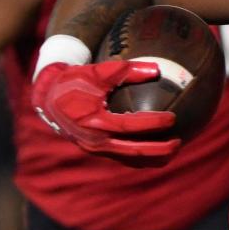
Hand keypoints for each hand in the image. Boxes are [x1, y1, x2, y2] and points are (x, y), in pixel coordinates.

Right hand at [31, 61, 181, 161]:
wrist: (49, 99)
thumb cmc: (76, 81)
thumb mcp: (98, 71)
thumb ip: (127, 70)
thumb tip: (157, 70)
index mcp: (93, 121)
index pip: (128, 126)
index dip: (152, 123)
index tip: (173, 118)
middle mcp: (94, 140)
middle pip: (132, 151)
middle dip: (159, 150)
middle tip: (179, 142)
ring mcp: (95, 149)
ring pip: (129, 159)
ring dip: (154, 158)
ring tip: (176, 149)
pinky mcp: (97, 151)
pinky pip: (124, 158)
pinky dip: (143, 158)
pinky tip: (161, 152)